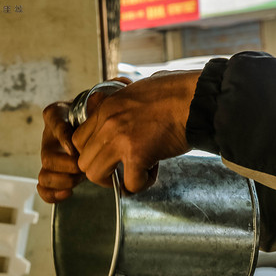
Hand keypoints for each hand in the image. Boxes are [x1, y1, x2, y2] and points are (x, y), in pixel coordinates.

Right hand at [36, 77, 132, 202]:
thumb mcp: (110, 102)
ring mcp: (52, 157)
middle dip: (64, 164)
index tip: (74, 146)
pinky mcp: (55, 174)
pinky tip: (68, 193)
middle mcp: (52, 137)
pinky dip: (51, 193)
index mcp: (61, 115)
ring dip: (61, 178)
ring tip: (79, 179)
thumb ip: (112, 93)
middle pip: (46, 153)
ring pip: (44, 171)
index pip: (52, 117)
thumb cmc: (109, 115)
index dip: (61, 133)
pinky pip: (43, 187)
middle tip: (81, 168)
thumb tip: (116, 85)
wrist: (110, 131)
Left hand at [72, 70, 200, 192]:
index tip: (110, 157)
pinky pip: (129, 183)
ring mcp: (120, 139)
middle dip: (102, 170)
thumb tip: (120, 115)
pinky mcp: (138, 154)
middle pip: (83, 160)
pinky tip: (152, 173)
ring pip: (96, 175)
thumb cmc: (177, 93)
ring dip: (116, 180)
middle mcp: (107, 123)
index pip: (79, 139)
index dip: (93, 153)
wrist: (196, 98)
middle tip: (122, 170)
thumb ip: (121, 104)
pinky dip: (140, 184)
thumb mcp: (137, 90)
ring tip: (136, 174)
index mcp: (106, 107)